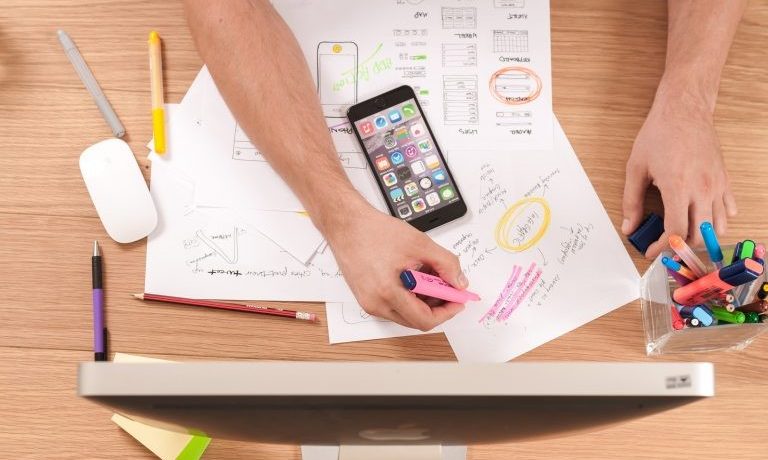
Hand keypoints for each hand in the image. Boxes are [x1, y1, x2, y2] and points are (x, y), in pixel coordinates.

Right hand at [322, 199, 467, 330]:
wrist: (346, 224)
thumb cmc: (374, 231)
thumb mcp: (420, 244)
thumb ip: (446, 264)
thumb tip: (459, 282)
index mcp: (387, 293)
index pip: (425, 320)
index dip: (447, 312)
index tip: (458, 300)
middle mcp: (375, 304)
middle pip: (416, 320)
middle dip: (437, 306)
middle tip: (448, 287)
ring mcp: (369, 303)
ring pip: (405, 313)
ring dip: (423, 300)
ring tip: (430, 276)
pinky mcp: (366, 297)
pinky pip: (394, 305)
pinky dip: (409, 296)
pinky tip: (415, 276)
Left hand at [622, 92, 736, 258]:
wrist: (684, 110)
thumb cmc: (659, 135)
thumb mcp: (636, 168)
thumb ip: (632, 201)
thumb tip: (629, 227)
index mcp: (678, 188)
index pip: (676, 232)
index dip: (663, 248)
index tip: (651, 251)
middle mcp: (702, 189)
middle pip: (699, 236)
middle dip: (680, 247)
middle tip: (665, 245)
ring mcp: (717, 185)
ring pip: (718, 227)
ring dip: (701, 237)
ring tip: (683, 234)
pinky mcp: (725, 179)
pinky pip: (729, 209)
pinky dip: (717, 220)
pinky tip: (701, 217)